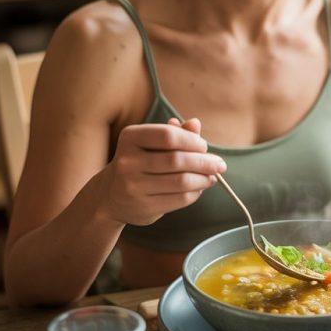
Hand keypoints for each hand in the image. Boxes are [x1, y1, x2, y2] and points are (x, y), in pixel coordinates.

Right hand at [103, 117, 225, 225]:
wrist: (110, 195)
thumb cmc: (139, 162)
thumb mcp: (151, 144)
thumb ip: (174, 133)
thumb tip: (196, 123)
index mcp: (130, 138)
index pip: (168, 135)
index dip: (192, 140)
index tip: (204, 146)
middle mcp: (128, 161)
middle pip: (177, 160)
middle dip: (205, 162)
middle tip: (219, 164)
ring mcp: (133, 186)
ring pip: (181, 181)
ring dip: (204, 179)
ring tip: (212, 176)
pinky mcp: (143, 207)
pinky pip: (179, 199)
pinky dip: (195, 193)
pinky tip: (199, 188)